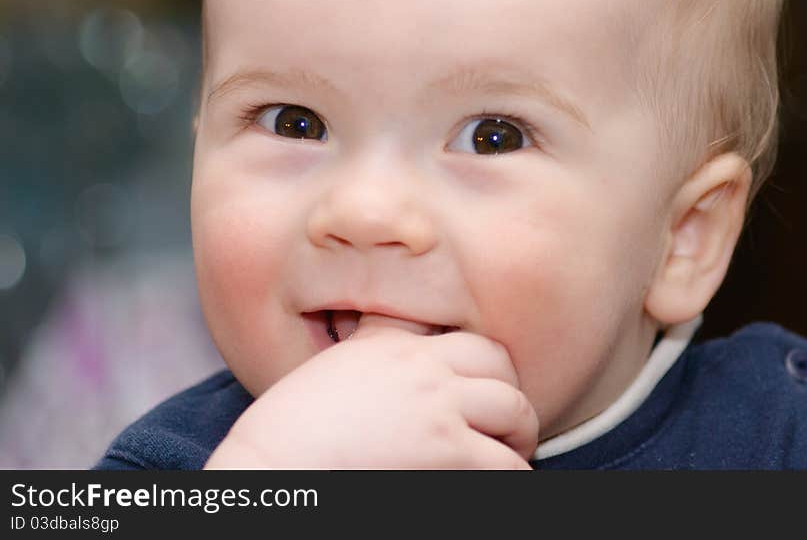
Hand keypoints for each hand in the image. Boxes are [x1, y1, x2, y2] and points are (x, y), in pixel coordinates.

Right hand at [205, 315, 537, 468]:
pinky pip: (507, 465)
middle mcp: (423, 365)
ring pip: (516, 413)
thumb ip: (375, 357)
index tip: (486, 397)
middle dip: (510, 400)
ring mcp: (437, 405)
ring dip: (517, 439)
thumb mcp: (334, 372)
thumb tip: (401, 361)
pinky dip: (511, 476)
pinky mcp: (446, 448)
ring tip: (506, 461)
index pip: (471, 341)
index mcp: (395, 344)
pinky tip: (493, 483)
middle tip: (506, 432)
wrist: (271, 468)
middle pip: (501, 367)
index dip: (490, 372)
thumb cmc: (288, 433)